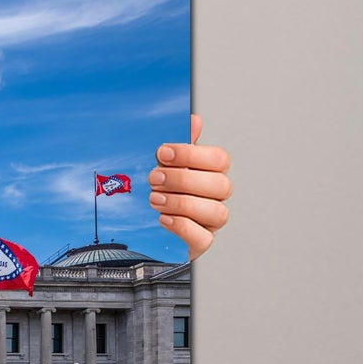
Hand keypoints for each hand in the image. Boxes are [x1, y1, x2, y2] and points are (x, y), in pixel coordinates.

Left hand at [148, 113, 230, 260]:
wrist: (142, 225)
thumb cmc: (159, 190)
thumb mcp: (164, 165)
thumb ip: (179, 146)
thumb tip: (194, 119)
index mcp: (209, 174)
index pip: (219, 159)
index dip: (192, 154)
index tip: (162, 153)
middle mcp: (214, 198)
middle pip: (220, 185)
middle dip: (183, 179)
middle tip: (154, 177)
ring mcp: (209, 222)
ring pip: (216, 212)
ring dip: (181, 203)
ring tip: (154, 198)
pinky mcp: (199, 243)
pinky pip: (203, 238)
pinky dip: (183, 226)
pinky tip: (163, 218)